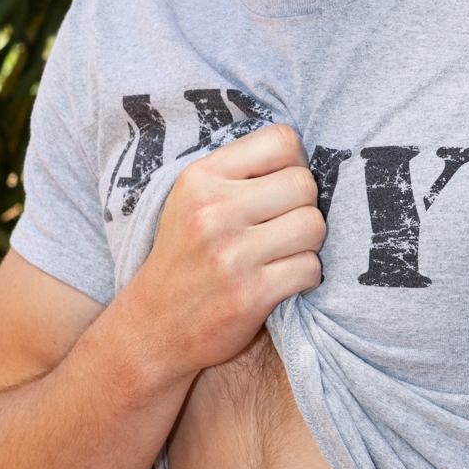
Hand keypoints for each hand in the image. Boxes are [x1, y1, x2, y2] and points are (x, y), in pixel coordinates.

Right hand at [124, 123, 324, 380]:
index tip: (279, 190)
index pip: (282, 141)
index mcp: (200, 177)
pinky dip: (305, 277)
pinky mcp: (250, 293)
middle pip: (304, 184)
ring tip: (280, 255)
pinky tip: (280, 282)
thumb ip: (241, 173)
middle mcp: (213, 210)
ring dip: (307, 245)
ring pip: (314, 226)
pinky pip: (311, 269)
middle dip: (303, 207)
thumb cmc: (185, 258)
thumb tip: (307, 159)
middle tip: (280, 229)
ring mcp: (231, 253)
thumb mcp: (193, 200)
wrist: (154, 328)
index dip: (294, 164)